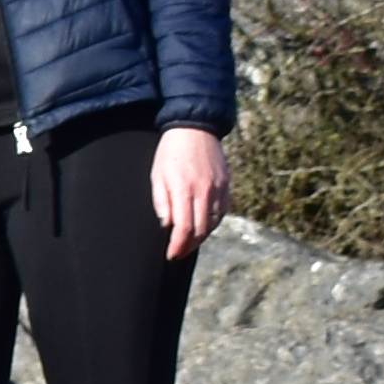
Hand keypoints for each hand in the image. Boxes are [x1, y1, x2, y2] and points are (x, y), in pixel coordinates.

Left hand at [148, 126, 230, 259]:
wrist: (194, 128)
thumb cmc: (170, 152)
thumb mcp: (157, 175)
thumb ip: (162, 201)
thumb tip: (167, 226)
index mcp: (184, 189)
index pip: (184, 228)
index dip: (178, 246)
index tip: (171, 254)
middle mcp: (205, 191)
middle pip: (201, 230)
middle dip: (189, 246)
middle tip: (178, 253)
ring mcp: (218, 188)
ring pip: (213, 223)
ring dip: (201, 237)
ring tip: (189, 243)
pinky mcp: (227, 184)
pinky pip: (222, 211)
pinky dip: (213, 223)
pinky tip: (203, 227)